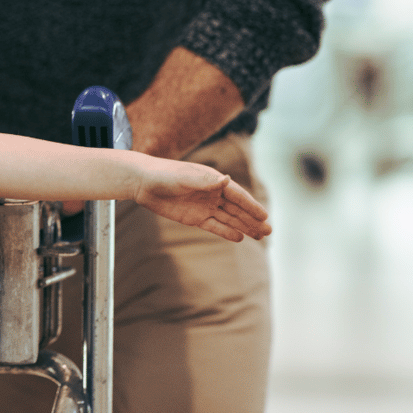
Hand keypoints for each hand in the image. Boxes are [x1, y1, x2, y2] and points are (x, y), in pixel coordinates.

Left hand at [132, 160, 269, 241]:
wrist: (144, 183)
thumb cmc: (165, 175)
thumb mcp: (184, 177)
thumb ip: (204, 181)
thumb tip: (226, 180)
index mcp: (214, 181)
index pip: (237, 195)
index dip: (251, 206)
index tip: (264, 216)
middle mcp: (213, 194)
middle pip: (237, 209)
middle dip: (253, 220)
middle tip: (269, 231)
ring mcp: (205, 206)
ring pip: (229, 219)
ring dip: (244, 227)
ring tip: (260, 236)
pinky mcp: (195, 217)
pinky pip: (215, 226)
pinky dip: (226, 231)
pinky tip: (239, 238)